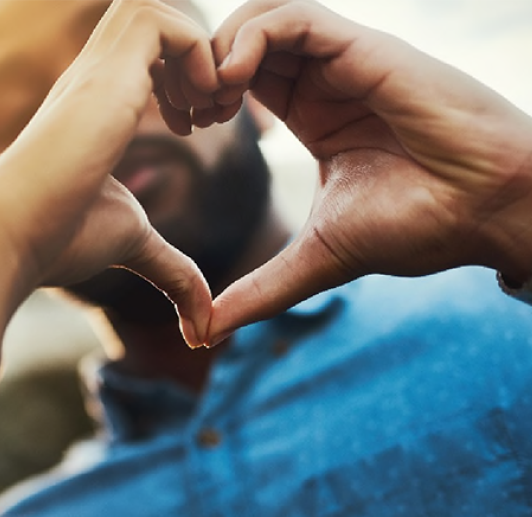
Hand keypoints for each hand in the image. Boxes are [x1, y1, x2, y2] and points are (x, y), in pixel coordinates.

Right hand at [0, 0, 220, 346]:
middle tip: (211, 110)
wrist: (9, 237)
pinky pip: (168, 23)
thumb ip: (170, 266)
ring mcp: (97, 69)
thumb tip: (203, 319)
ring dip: (200, 54)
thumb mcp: (131, 241)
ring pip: (158, 8)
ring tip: (207, 113)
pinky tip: (195, 116)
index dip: (184, 74)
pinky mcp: (106, 74)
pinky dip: (199, 58)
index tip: (197, 126)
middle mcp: (93, 75)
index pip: (145, 49)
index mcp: (94, 102)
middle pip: (151, 15)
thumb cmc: (57, 239)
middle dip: (197, 53)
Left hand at [202, 0, 531, 343]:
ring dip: (219, 49)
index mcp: (312, 115)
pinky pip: (294, 17)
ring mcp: (343, 61)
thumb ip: (258, 290)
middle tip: (184, 113)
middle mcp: (325, 81)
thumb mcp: (315, 259)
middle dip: (198, 66)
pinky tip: (233, 82)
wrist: (484, 212)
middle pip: (242, 40)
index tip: (183, 128)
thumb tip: (204, 332)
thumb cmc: (418, 227)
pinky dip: (250, 39)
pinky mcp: (363, 49)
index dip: (201, 92)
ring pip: (263, 17)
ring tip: (209, 102)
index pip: (241, 77)